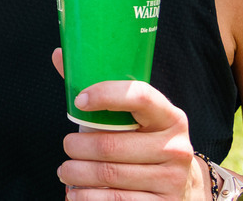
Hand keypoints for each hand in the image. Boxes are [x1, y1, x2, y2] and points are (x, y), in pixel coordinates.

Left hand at [52, 49, 209, 198]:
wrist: (181, 186)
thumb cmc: (145, 143)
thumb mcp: (134, 118)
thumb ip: (100, 91)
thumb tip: (61, 55)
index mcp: (169, 116)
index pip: (139, 96)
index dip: (105, 94)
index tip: (79, 100)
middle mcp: (176, 148)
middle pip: (112, 145)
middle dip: (78, 146)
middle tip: (66, 146)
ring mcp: (172, 180)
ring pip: (109, 175)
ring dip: (77, 173)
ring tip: (65, 170)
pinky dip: (88, 197)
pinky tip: (76, 192)